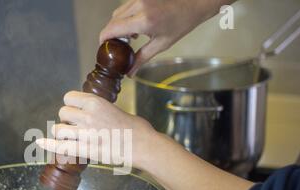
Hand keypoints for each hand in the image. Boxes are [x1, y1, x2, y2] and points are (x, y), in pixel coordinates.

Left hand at [36, 91, 156, 169]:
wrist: (143, 145)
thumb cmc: (134, 128)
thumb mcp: (115, 109)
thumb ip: (98, 110)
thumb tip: (86, 113)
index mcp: (96, 102)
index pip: (69, 98)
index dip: (70, 105)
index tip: (75, 111)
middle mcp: (88, 116)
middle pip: (63, 113)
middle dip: (66, 120)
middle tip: (77, 127)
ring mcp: (86, 134)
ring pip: (59, 129)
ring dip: (62, 133)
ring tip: (71, 137)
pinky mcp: (87, 150)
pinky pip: (61, 147)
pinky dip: (48, 144)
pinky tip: (40, 142)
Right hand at [100, 0, 232, 75]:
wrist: (196, 1)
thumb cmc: (182, 22)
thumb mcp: (162, 44)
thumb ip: (141, 58)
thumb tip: (130, 73)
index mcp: (144, 21)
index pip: (112, 29)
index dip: (103, 38)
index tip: (103, 47)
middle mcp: (139, 6)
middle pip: (113, 20)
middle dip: (111, 33)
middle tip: (117, 46)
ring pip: (118, 12)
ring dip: (119, 24)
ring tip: (130, 37)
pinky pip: (126, 6)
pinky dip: (126, 16)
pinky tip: (136, 26)